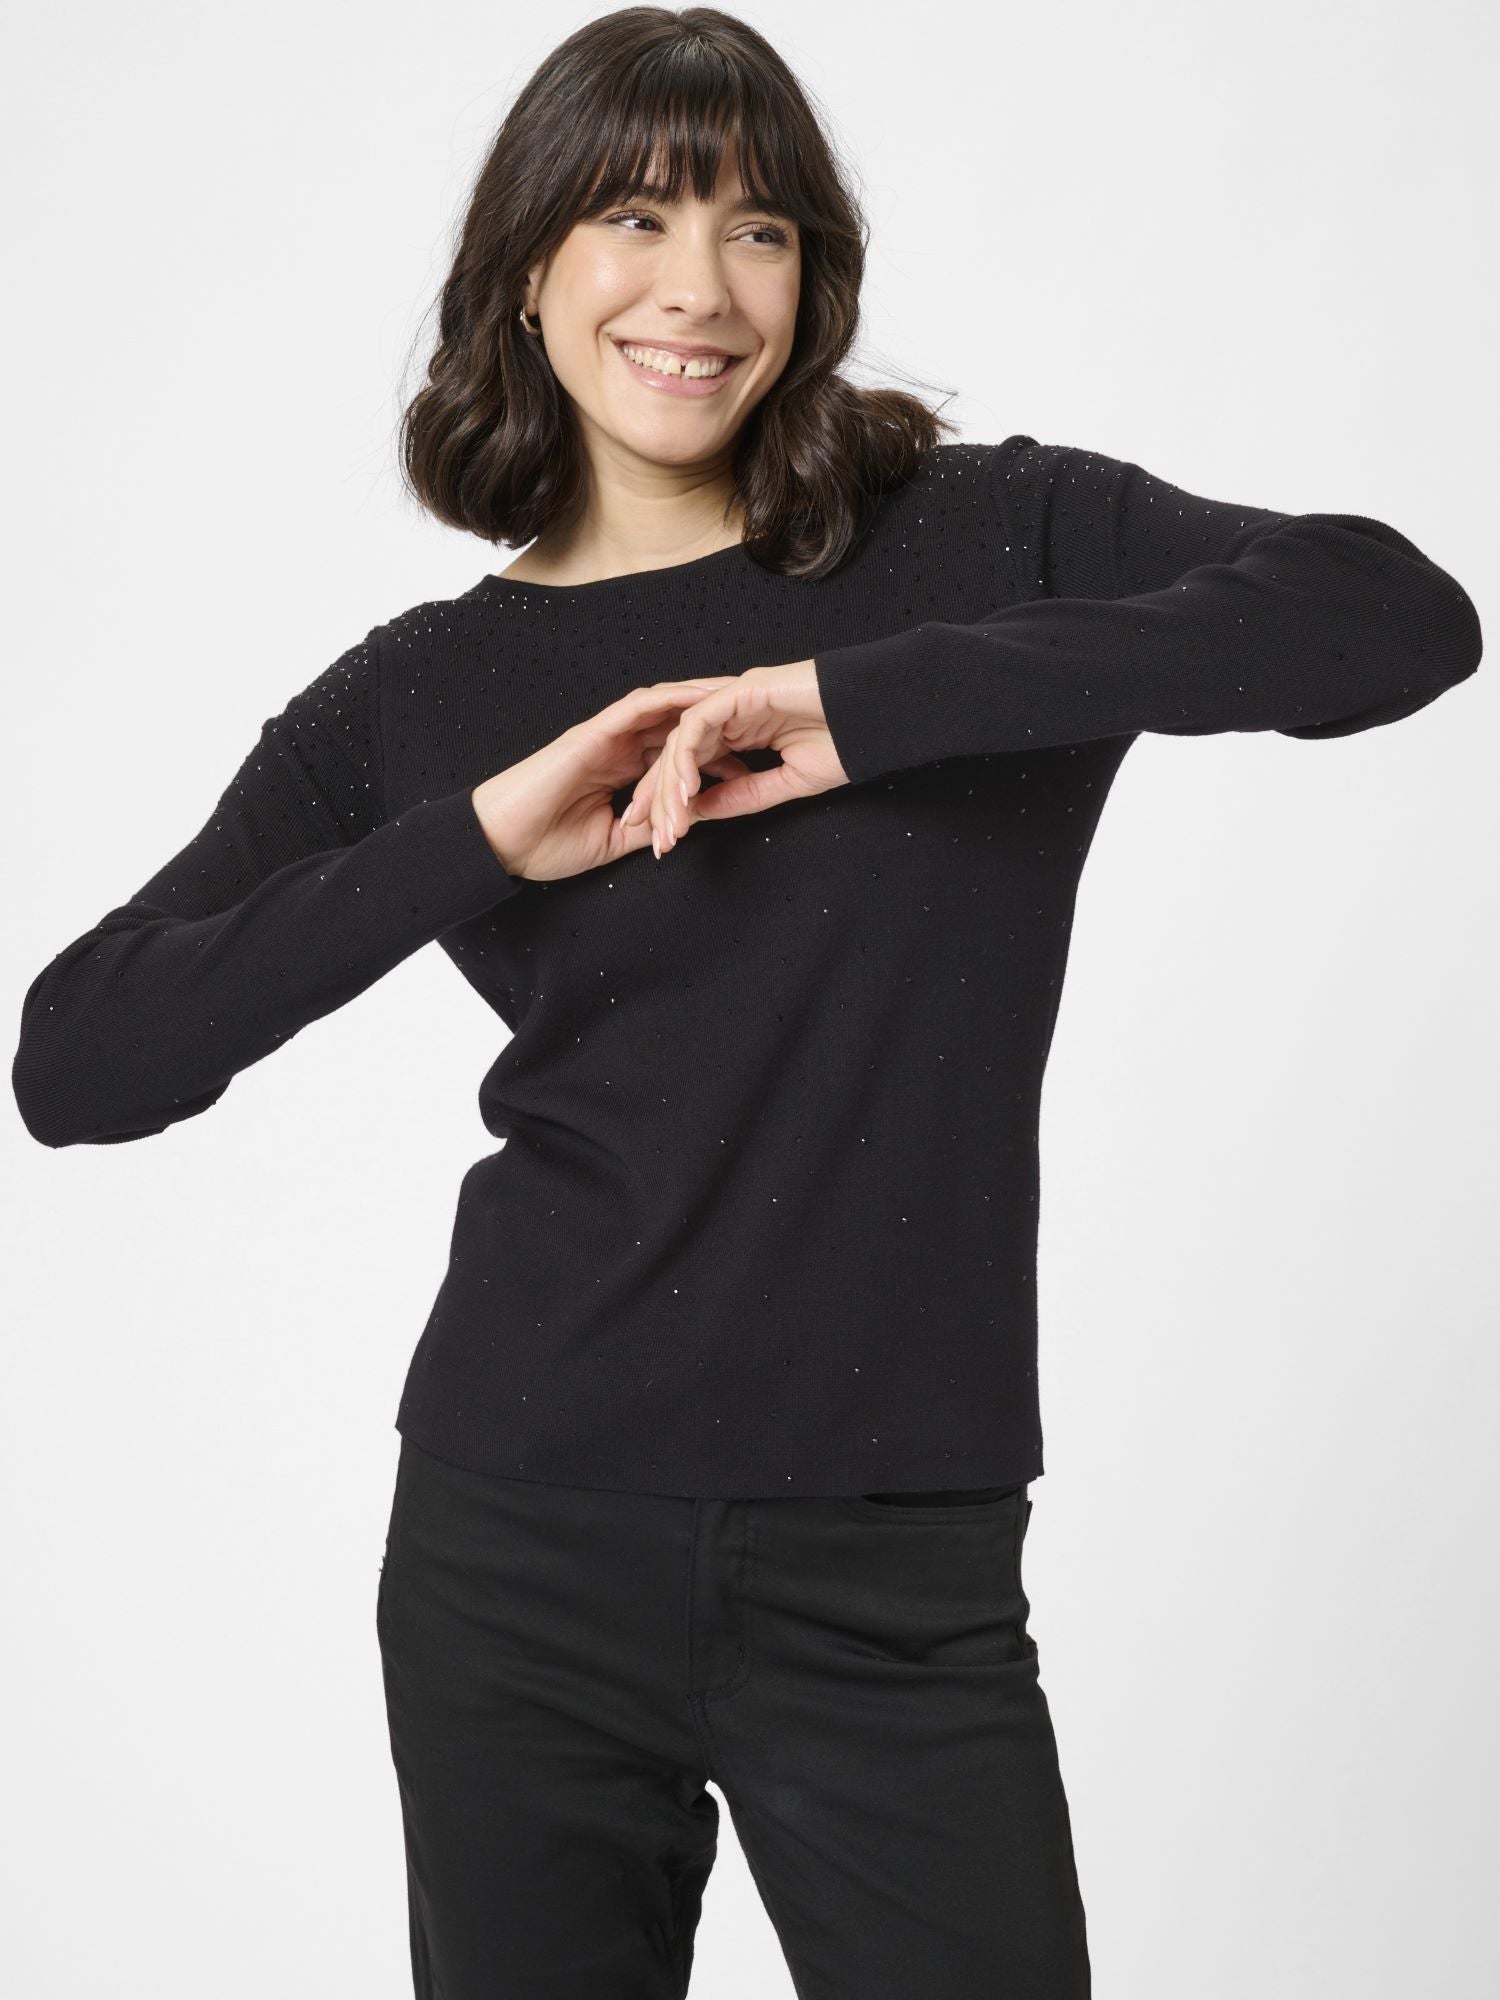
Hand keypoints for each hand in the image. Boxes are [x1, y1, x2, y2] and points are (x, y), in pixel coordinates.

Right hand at [470, 677, 745, 881]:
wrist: (499, 841)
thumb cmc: (544, 845)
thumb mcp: (612, 840)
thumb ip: (648, 826)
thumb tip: (688, 821)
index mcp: (622, 772)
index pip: (676, 754)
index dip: (714, 754)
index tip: (753, 761)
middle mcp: (617, 747)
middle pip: (676, 723)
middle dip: (718, 717)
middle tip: (760, 712)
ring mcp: (605, 736)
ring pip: (663, 706)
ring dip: (700, 697)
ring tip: (739, 691)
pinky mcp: (592, 732)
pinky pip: (637, 707)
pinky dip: (670, 699)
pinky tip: (701, 695)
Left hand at [619, 660, 848, 857]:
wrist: (877, 714)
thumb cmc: (844, 744)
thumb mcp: (786, 783)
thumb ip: (743, 796)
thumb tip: (701, 814)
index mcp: (739, 734)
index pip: (692, 769)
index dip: (674, 804)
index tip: (664, 841)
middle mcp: (728, 715)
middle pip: (676, 757)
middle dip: (659, 799)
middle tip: (653, 840)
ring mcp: (731, 699)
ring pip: (680, 743)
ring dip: (670, 786)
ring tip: (670, 825)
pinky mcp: (739, 690)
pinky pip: (698, 724)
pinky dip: (687, 758)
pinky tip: (685, 790)